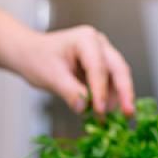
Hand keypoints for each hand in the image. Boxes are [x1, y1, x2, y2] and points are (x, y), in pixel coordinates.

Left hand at [13, 26, 134, 115]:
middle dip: (124, 92)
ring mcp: (101, 54)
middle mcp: (98, 43)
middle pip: (118, 68)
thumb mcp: (50, 76)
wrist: (29, 54)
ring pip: (117, 76)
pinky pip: (109, 82)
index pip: (98, 66)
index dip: (100, 90)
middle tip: (129, 113)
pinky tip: (105, 113)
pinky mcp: (100, 66)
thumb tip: (84, 108)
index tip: (100, 110)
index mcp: (85, 39)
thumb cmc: (37, 59)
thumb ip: (69, 91)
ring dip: (118, 97)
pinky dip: (108, 97)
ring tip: (115, 118)